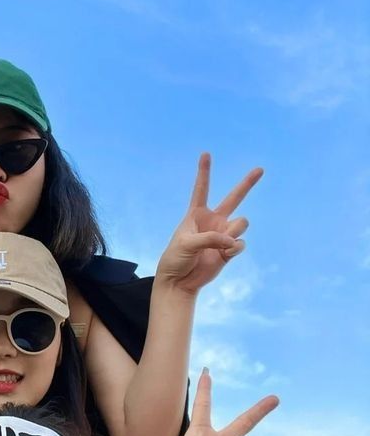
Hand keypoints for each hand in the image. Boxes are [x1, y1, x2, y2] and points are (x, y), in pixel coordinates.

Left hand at [156, 153, 262, 294]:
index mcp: (196, 214)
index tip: (206, 154)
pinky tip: (224, 254)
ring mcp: (223, 234)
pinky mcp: (229, 250)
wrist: (179, 281)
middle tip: (260, 169)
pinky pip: (240, 243)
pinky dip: (234, 248)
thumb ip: (210, 237)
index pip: (201, 189)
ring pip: (241, 223)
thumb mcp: (186, 244)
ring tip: (220, 244)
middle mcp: (213, 220)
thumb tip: (232, 240)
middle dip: (247, 183)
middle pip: (234, 198)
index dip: (204, 171)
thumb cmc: (175, 259)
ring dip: (234, 232)